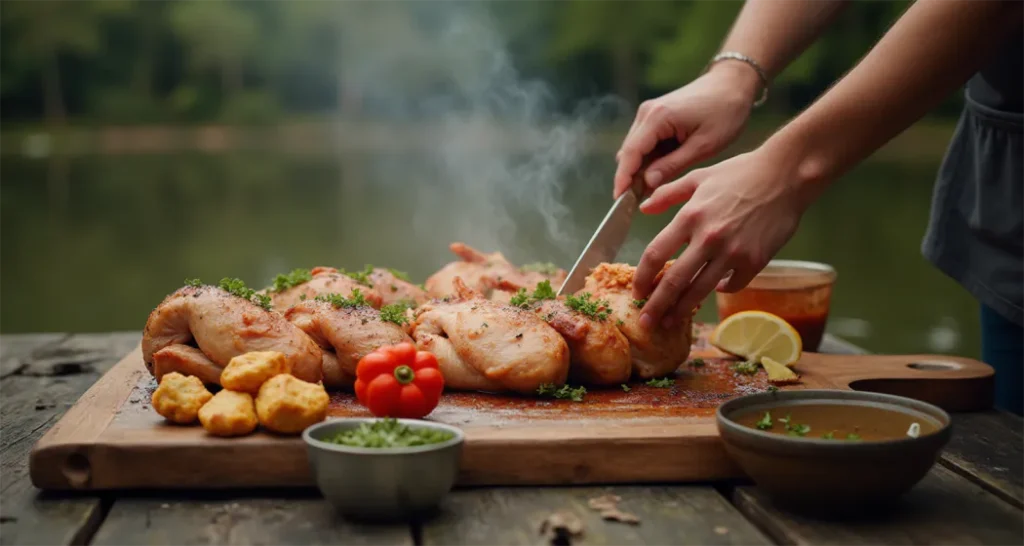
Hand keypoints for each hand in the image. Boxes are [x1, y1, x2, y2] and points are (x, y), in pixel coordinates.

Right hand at [613, 62, 761, 198]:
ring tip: (648, 192)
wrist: (732, 84)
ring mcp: (649, 112)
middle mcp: (647, 113)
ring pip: (634, 148)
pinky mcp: (654, 115)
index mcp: (658, 117)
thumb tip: (647, 183)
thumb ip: (672, 165)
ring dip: (638, 168)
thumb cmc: (724, 113)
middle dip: (629, 177)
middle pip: (628, 151)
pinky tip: (657, 173)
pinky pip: (644, 142)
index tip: (619, 200)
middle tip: (635, 203)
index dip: (623, 178)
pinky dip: (647, 159)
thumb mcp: (703, 146)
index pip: (631, 153)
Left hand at [631, 146, 816, 328]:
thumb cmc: (742, 172)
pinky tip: (715, 290)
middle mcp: (708, 238)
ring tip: (670, 322)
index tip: (637, 291)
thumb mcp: (699, 176)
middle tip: (646, 323)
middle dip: (656, 306)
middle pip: (674, 281)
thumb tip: (643, 207)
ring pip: (701, 290)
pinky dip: (721, 291)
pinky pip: (732, 285)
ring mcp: (733, 252)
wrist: (786, 175)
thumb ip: (668, 193)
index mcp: (690, 216)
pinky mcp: (755, 261)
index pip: (655, 254)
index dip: (642, 277)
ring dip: (682, 310)